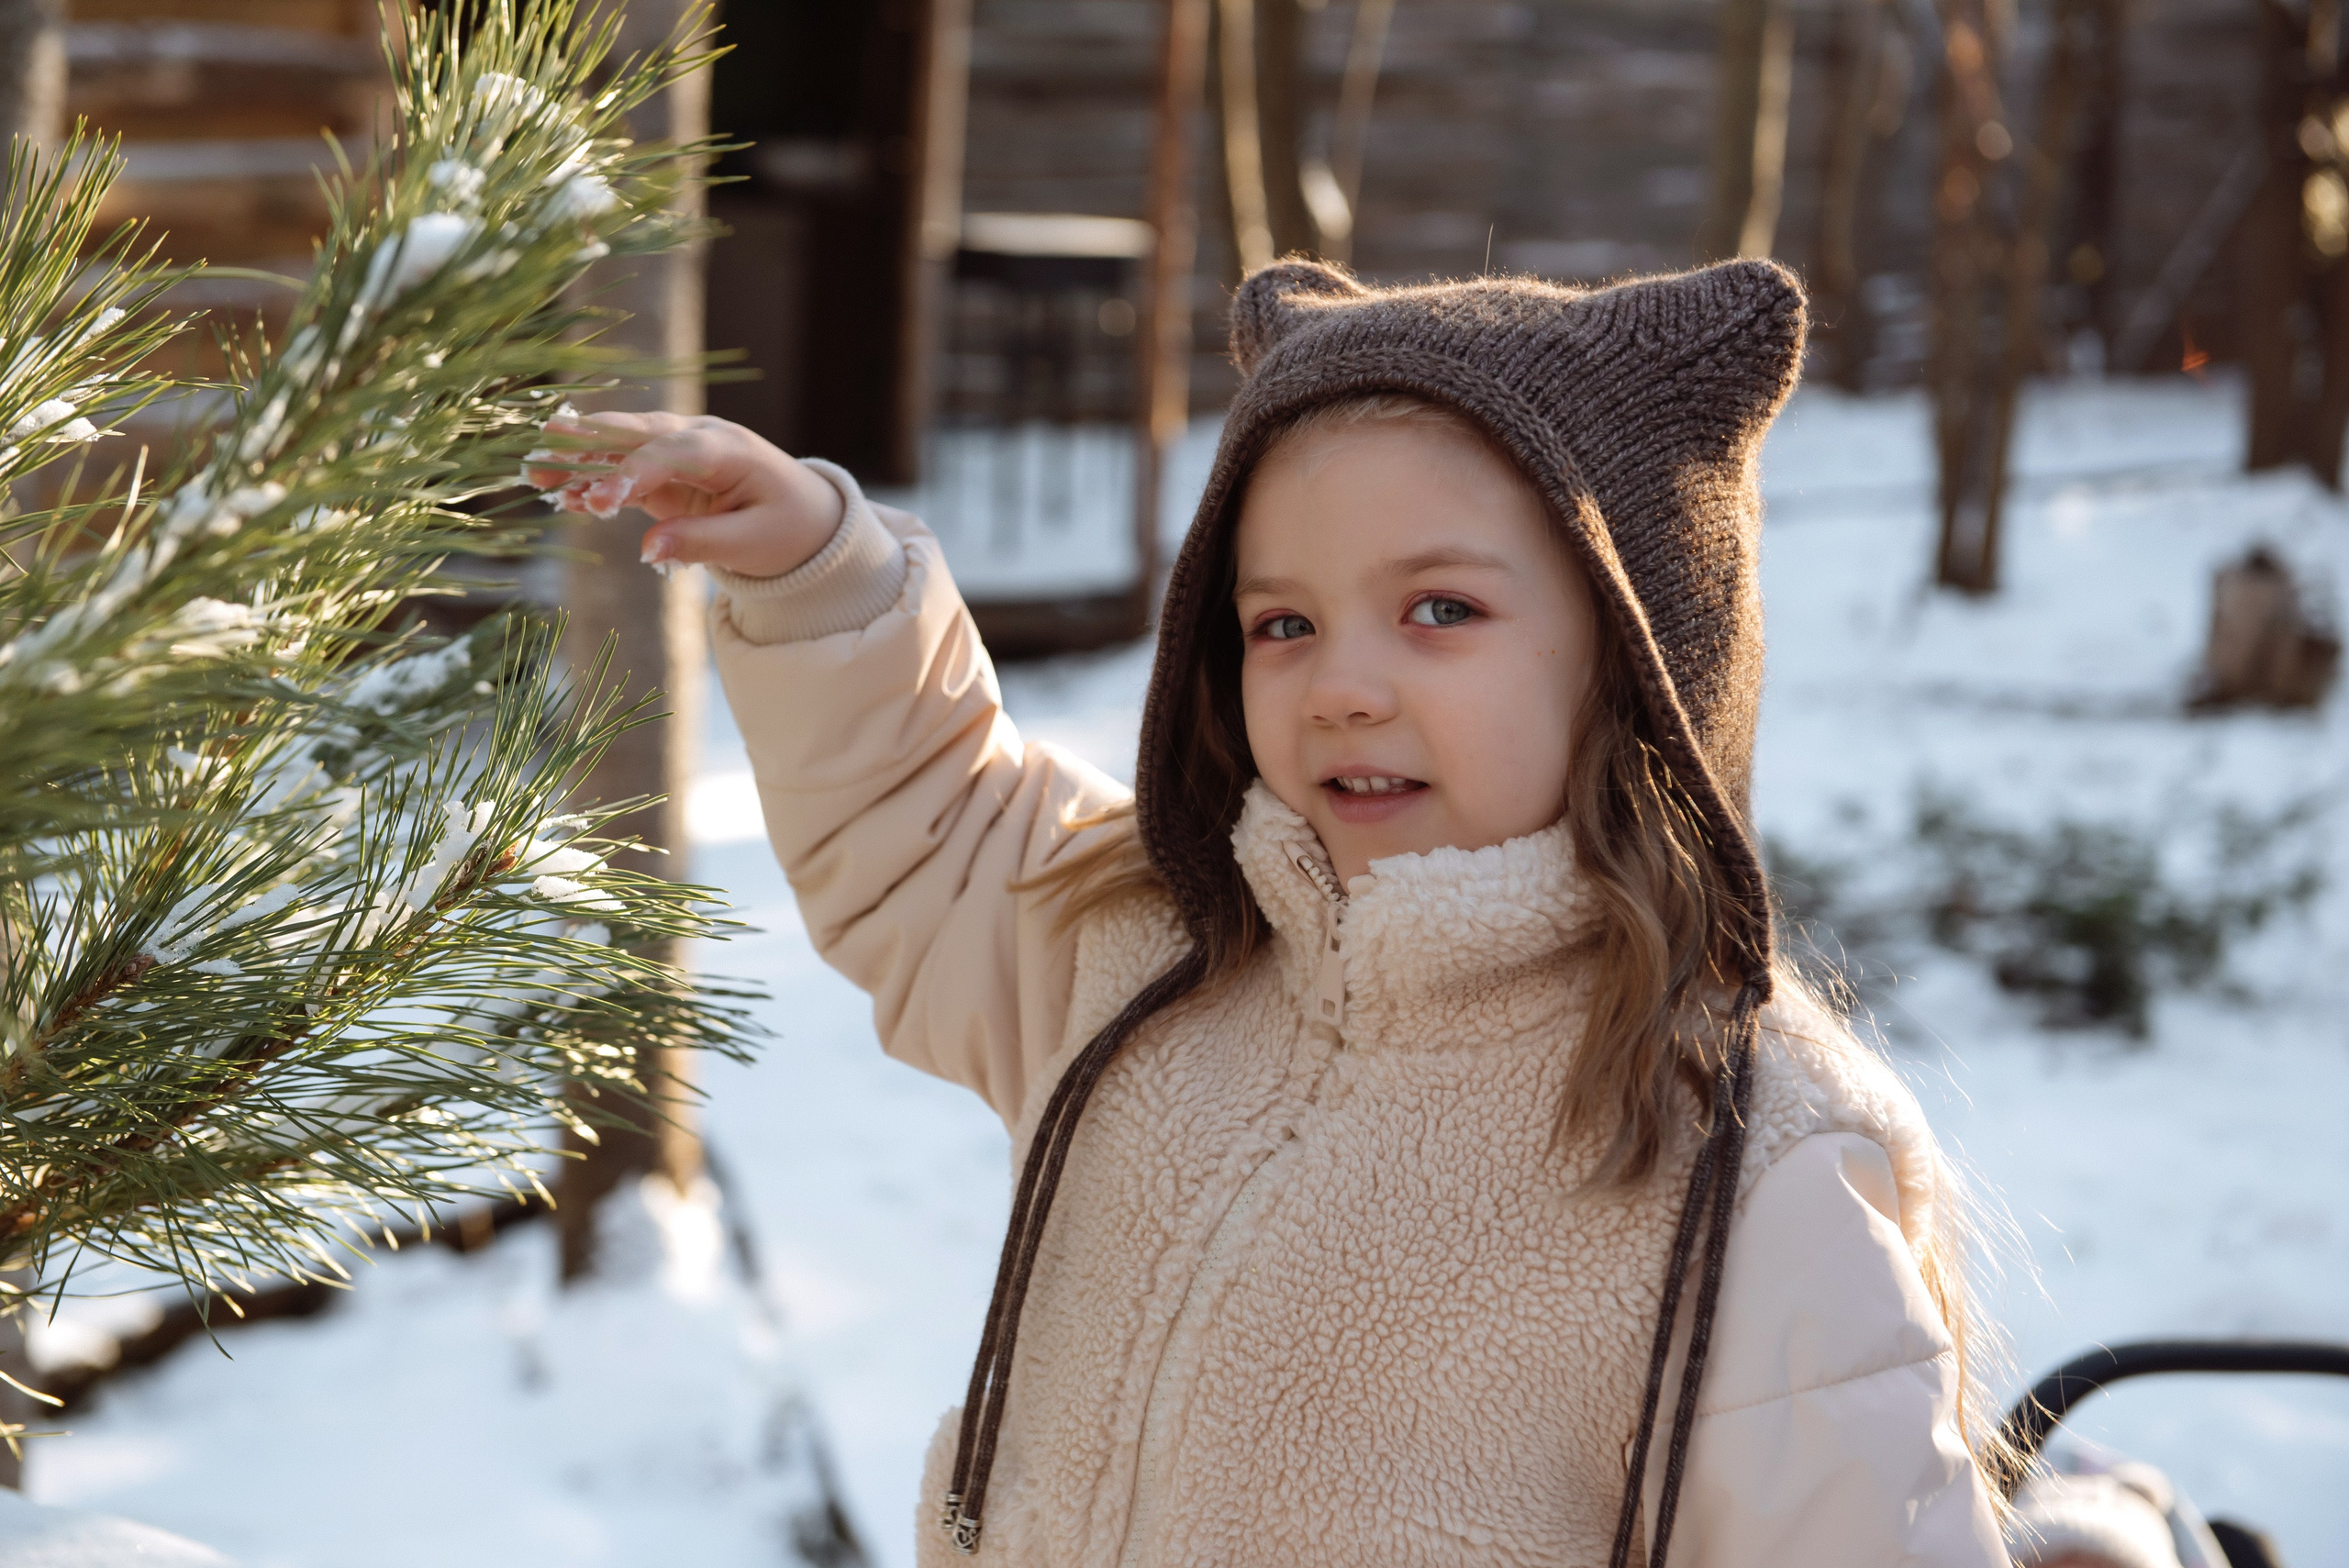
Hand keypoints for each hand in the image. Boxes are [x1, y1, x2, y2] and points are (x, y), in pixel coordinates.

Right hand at [525, 411, 845, 578]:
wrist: (807, 519)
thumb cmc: (789, 528)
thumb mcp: (754, 543)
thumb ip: (702, 543)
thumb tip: (647, 551)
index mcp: (726, 448)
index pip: (668, 454)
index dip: (631, 474)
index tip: (599, 503)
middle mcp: (697, 439)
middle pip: (636, 432)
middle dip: (588, 441)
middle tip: (541, 451)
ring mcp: (678, 453)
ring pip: (622, 447)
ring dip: (580, 458)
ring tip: (536, 474)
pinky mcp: (665, 474)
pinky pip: (625, 473)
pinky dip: (597, 483)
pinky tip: (568, 498)